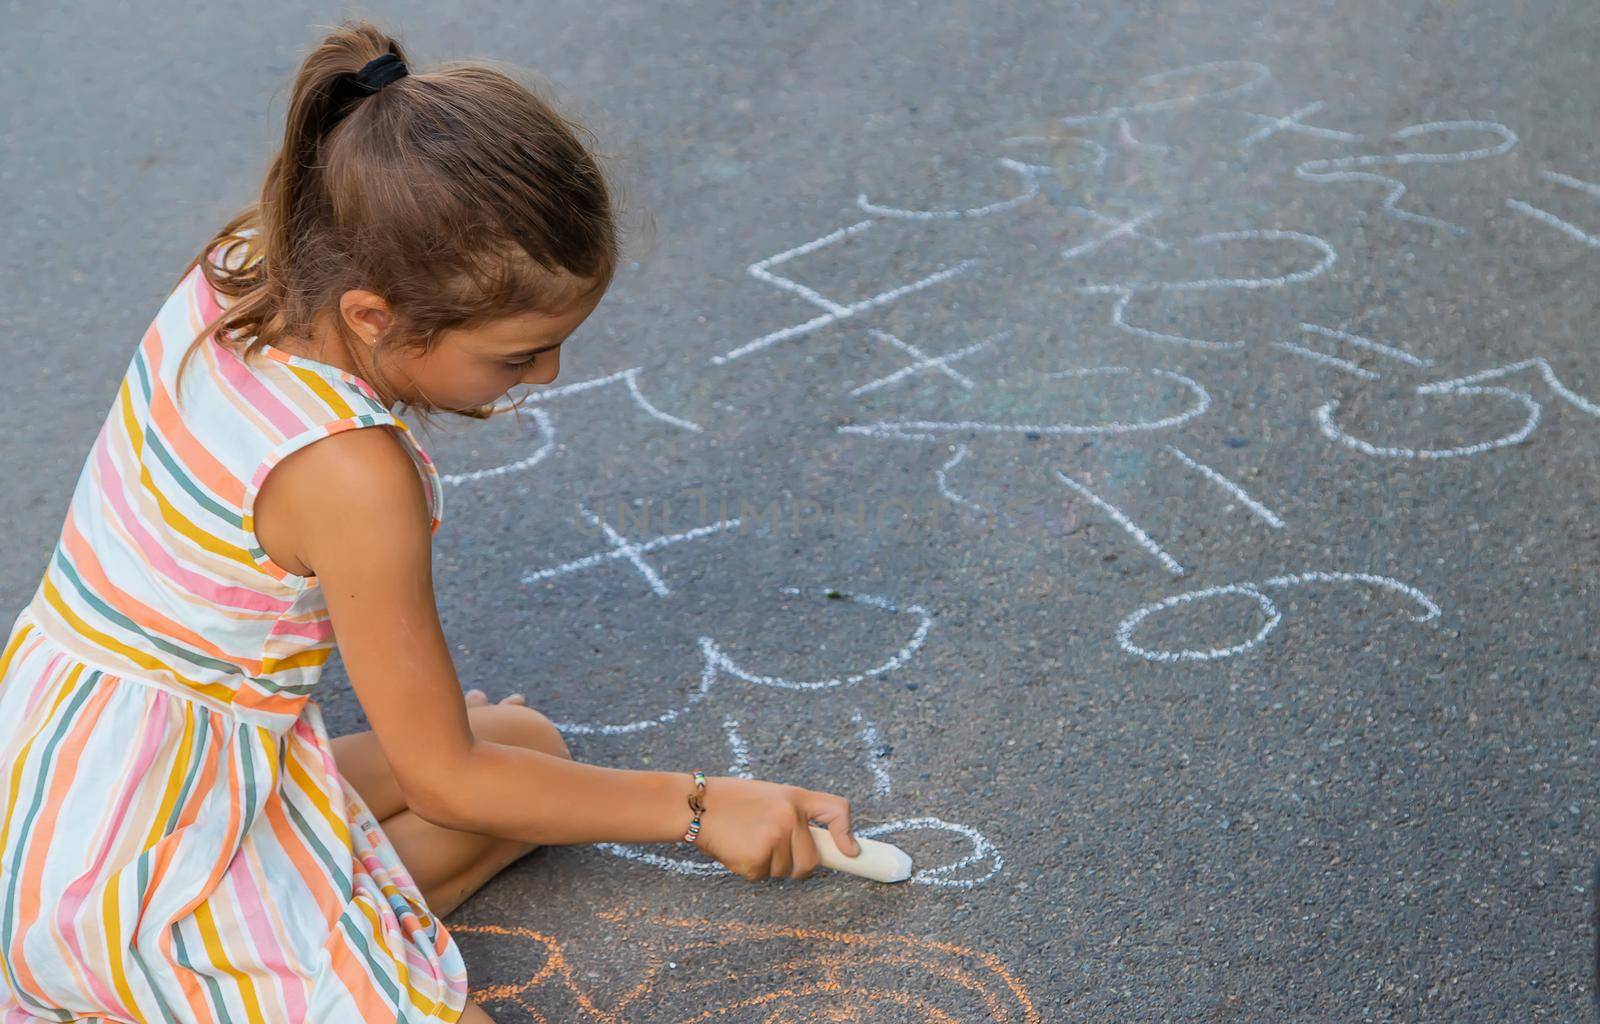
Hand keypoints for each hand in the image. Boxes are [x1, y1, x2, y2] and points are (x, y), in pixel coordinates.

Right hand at [689, 775, 858, 880]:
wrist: (696, 805)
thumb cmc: (732, 801)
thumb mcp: (770, 796)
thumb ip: (795, 815)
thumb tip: (823, 848)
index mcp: (794, 798)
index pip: (836, 810)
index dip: (847, 834)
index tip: (850, 852)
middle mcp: (789, 817)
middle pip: (810, 861)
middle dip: (795, 863)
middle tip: (770, 847)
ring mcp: (774, 839)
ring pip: (785, 871)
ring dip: (768, 865)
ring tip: (747, 840)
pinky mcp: (756, 859)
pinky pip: (763, 876)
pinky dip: (750, 869)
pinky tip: (736, 849)